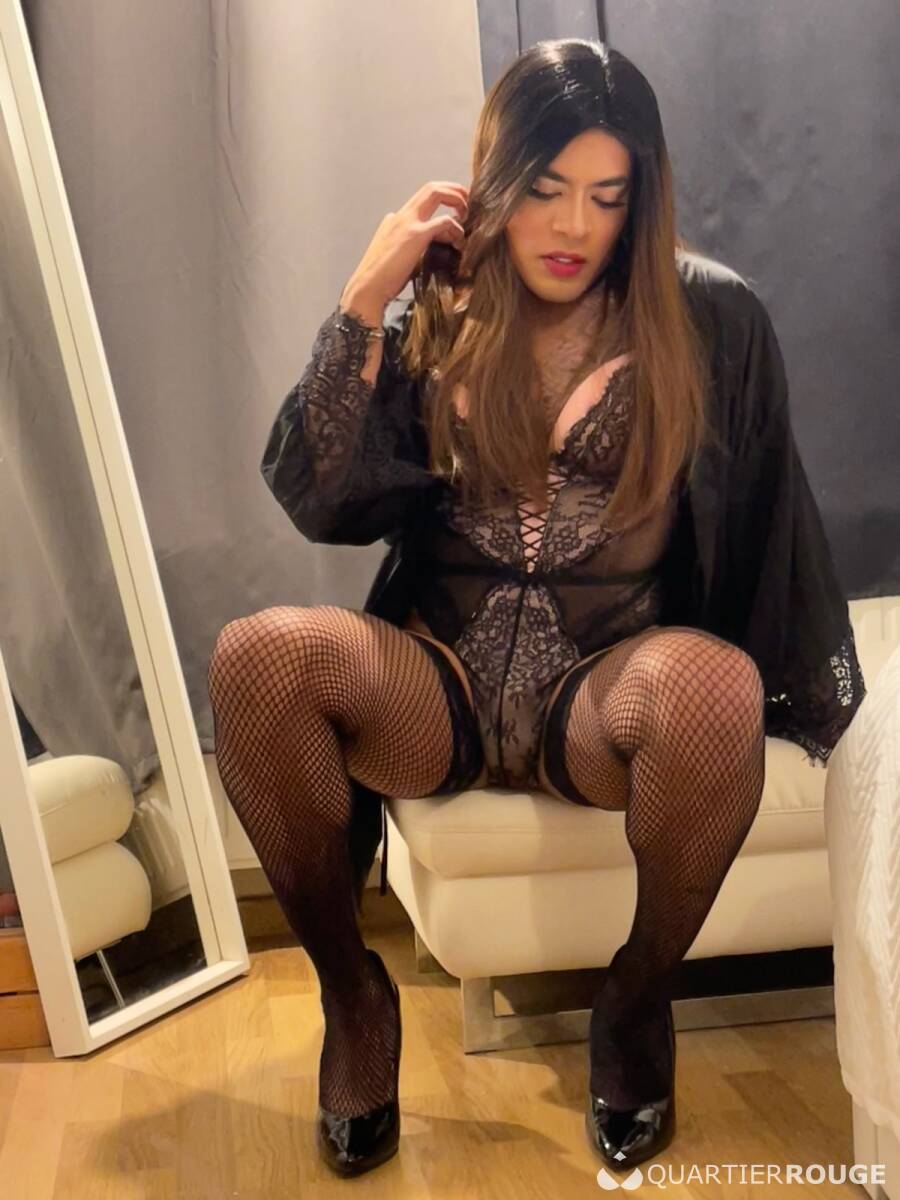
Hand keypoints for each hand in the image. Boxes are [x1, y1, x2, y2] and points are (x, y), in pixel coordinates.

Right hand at [341, 180, 468, 310]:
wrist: (367, 289)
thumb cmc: (381, 281)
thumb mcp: (396, 257)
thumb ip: (409, 248)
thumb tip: (426, 253)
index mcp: (395, 220)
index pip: (422, 199)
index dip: (442, 199)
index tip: (456, 211)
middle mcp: (401, 215)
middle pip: (431, 187)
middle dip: (454, 190)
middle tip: (469, 203)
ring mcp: (408, 222)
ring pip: (437, 193)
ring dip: (458, 202)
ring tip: (467, 222)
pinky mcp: (416, 235)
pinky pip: (444, 221)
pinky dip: (456, 229)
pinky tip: (459, 243)